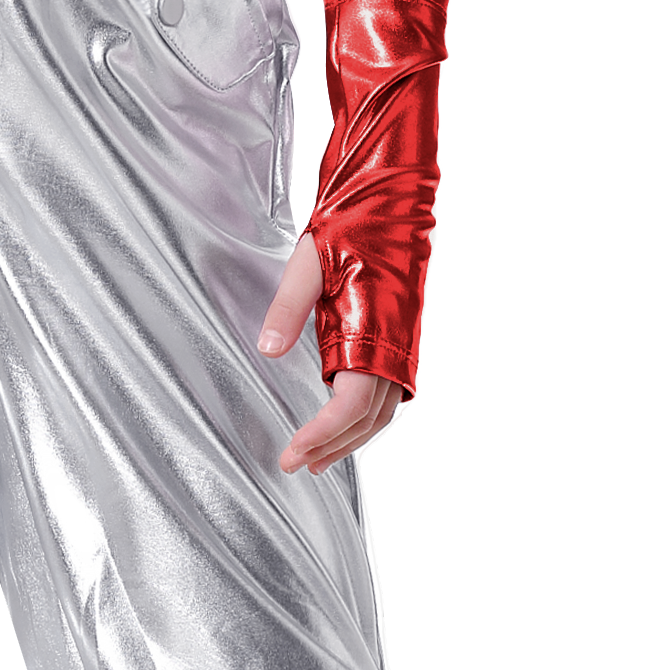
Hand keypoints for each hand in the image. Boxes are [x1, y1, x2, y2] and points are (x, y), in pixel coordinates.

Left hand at [257, 229, 403, 475]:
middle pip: (366, 420)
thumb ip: (288, 308)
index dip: (322, 435)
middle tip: (294, 464)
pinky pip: (387, 396)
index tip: (292, 453)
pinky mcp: (399, 345)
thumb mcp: (308, 264)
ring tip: (316, 459)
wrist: (391, 205)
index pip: (349, 406)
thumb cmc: (352, 229)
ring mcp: (401, 350)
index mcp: (373, 335)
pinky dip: (364, 419)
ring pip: (380, 413)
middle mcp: (394, 350)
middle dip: (330, 448)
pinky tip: (344, 425)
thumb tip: (268, 349)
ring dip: (349, 440)